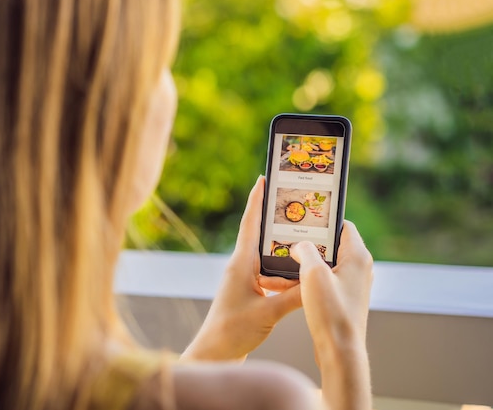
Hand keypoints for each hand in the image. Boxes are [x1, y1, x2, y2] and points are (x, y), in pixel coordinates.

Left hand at [182, 176, 301, 360]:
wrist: (215, 353)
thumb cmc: (233, 331)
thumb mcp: (269, 312)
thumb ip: (294, 297)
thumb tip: (317, 281)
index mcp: (240, 263)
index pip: (250, 224)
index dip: (256, 200)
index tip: (264, 178)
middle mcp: (241, 267)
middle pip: (262, 237)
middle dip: (278, 223)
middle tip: (296, 207)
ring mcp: (245, 280)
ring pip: (269, 258)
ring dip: (285, 253)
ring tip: (306, 245)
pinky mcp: (250, 293)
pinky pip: (270, 276)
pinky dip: (284, 275)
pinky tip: (299, 279)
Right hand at [291, 221, 372, 355]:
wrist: (340, 351)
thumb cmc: (331, 312)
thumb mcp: (313, 273)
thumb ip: (305, 251)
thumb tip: (299, 246)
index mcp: (358, 256)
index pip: (343, 226)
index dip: (322, 221)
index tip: (303, 219)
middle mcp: (359, 268)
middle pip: (332, 244)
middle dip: (310, 242)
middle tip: (290, 240)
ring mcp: (352, 284)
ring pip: (327, 263)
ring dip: (307, 262)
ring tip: (286, 262)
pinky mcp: (344, 298)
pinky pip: (326, 279)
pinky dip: (310, 278)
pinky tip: (292, 283)